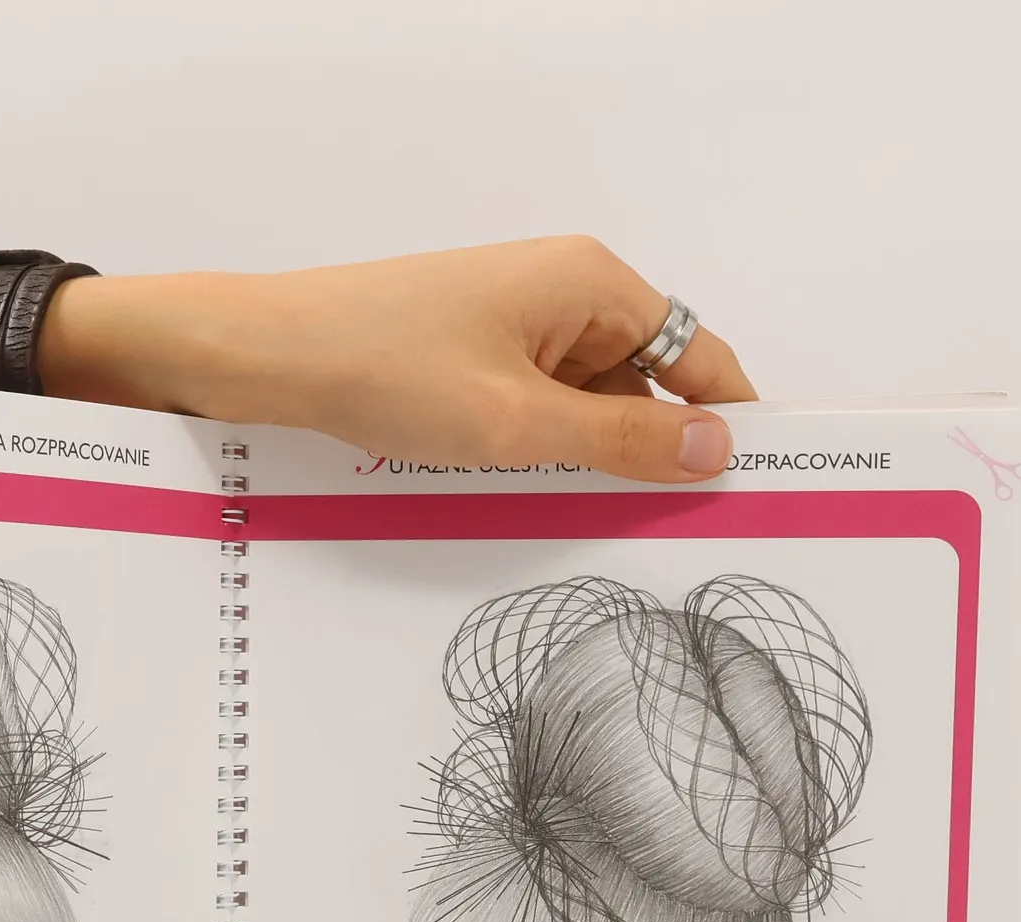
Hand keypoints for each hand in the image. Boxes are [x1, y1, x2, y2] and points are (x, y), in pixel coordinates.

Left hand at [39, 236, 756, 483]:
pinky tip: (524, 499)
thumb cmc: (388, 369)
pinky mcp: (471, 357)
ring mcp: (513, 326)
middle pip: (644, 385)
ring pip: (583, 408)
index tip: (752, 489)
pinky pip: (533, 411)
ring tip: (584, 524)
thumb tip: (717, 451)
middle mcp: (562, 294)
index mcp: (592, 284)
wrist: (269, 355)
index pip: (699, 354)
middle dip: (650, 453)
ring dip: (585, 462)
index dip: (727, 420)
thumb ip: (622, 441)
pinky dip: (537, 454)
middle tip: (664, 537)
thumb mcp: (518, 423)